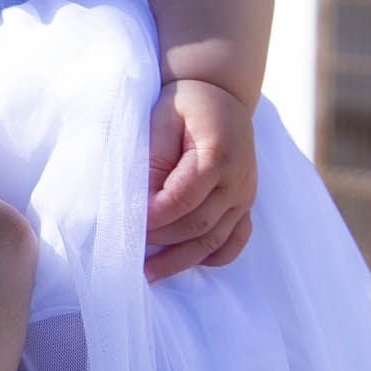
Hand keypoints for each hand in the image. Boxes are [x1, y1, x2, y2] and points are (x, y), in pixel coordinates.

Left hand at [146, 77, 256, 280]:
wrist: (221, 96)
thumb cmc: (185, 104)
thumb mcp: (162, 118)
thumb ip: (153, 158)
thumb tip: (140, 200)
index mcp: (219, 155)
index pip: (182, 199)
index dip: (153, 216)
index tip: (124, 223)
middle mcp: (239, 181)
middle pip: (198, 225)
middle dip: (161, 241)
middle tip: (126, 249)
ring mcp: (246, 197)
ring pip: (214, 241)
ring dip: (180, 260)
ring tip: (148, 274)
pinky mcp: (246, 206)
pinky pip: (235, 242)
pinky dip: (212, 257)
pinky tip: (185, 264)